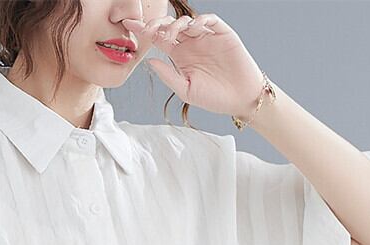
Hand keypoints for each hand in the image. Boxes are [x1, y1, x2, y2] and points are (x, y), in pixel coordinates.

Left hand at [122, 13, 265, 118]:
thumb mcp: (186, 90)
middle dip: (156, 24)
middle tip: (148, 29)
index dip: (144, 30)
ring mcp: (206, 37)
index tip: (128, 25)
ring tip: (171, 35)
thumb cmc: (214, 98)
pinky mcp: (222, 34)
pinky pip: (209, 20)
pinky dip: (199, 20)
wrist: (240, 99)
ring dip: (175, 24)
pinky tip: (192, 28)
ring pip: (186, 21)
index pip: (158, 39)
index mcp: (180, 56)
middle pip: (169, 26)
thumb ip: (167, 76)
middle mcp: (191, 44)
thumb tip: (149, 61)